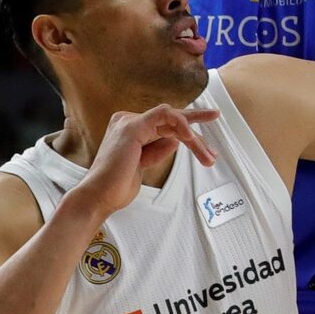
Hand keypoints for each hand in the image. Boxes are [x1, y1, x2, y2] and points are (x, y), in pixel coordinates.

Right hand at [71, 105, 217, 219]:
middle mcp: (128, 122)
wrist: (99, 198)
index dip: (188, 135)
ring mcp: (129, 122)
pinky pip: (164, 115)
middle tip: (216, 116)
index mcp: (130, 130)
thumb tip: (175, 140)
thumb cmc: (117, 187)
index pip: (165, 126)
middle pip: (170, 121)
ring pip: (172, 120)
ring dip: (193, 138)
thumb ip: (157, 150)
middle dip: (196, 126)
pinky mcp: (132, 126)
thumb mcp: (143, 165)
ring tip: (207, 155)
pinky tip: (190, 137)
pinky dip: (180, 123)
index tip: (206, 148)